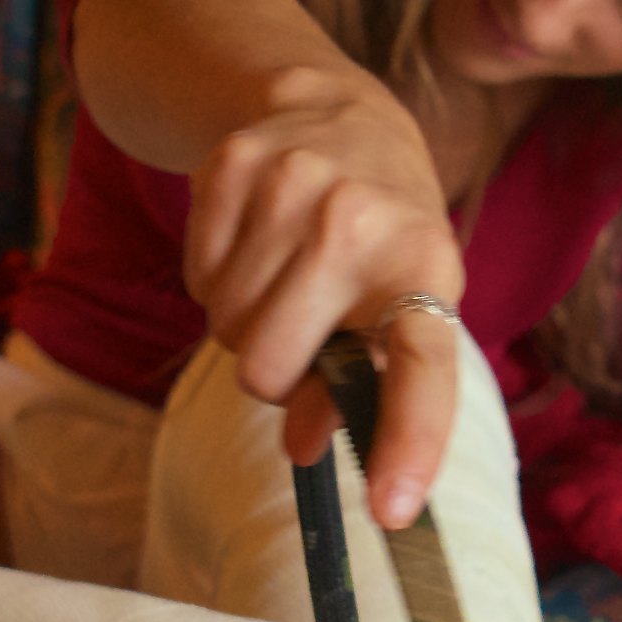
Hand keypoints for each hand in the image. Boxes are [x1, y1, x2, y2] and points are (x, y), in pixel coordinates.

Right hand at [185, 65, 465, 527]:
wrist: (338, 110)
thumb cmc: (380, 236)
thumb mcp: (396, 305)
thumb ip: (359, 387)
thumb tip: (300, 446)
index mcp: (426, 269)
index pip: (421, 368)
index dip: (408, 443)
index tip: (392, 510)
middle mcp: (361, 224)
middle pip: (267, 370)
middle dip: (274, 372)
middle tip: (302, 334)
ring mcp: (292, 188)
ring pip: (225, 329)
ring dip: (245, 323)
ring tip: (283, 280)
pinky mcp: (231, 167)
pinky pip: (196, 280)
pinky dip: (216, 280)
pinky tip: (254, 245)